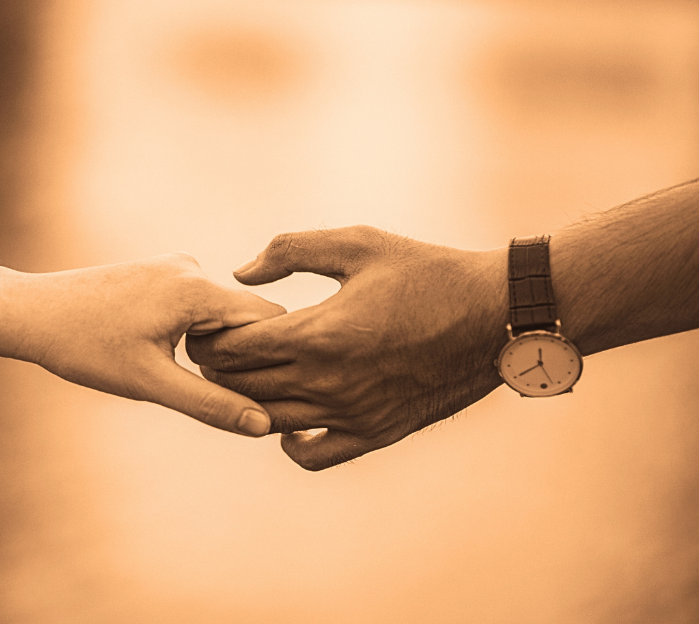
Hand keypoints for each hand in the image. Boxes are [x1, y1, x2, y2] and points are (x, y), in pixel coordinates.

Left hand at [8, 253, 285, 435]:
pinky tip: (160, 352)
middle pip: (247, 316)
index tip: (261, 392)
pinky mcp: (160, 272)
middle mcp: (192, 267)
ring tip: (176, 371)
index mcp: (197, 288)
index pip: (269, 320)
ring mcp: (175, 266)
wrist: (31, 312)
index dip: (272, 358)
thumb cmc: (85, 348)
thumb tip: (263, 425)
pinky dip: (196, 331)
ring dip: (216, 345)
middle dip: (241, 355)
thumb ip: (211, 404)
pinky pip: (199, 304)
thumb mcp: (150, 383)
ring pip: (222, 312)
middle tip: (215, 391)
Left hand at [186, 226, 507, 468]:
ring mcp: (350, 414)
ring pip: (267, 421)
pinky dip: (289, 443)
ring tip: (242, 378)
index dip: (209, 337)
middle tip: (213, 350)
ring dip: (244, 401)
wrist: (492, 316)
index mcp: (318, 333)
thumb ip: (291, 250)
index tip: (206, 325)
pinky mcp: (374, 433)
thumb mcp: (358, 243)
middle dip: (216, 368)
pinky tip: (289, 421)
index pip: (233, 348)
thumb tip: (241, 273)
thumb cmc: (425, 272)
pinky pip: (312, 455)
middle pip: (241, 387)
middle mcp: (328, 382)